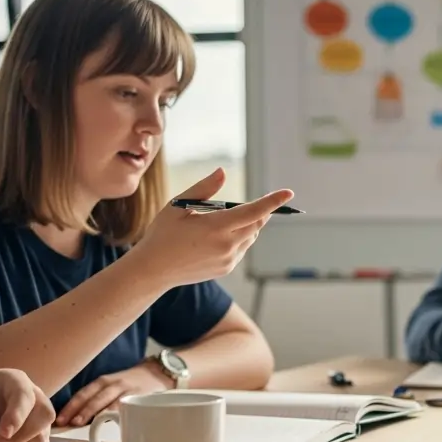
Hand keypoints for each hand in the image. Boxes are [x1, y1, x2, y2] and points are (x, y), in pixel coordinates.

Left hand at [55, 362, 169, 426]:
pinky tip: (112, 423)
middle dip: (81, 410)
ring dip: (97, 413)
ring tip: (86, 424)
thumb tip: (75, 420)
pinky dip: (119, 414)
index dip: (71, 406)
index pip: (84, 393)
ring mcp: (128, 390)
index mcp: (104, 382)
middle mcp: (114, 384)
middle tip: (69, 423)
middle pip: (95, 397)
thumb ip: (97, 399)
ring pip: (110, 402)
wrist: (158, 373)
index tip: (60, 419)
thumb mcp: (112, 386)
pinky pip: (128, 406)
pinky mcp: (142, 397)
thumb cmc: (130, 385)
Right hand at [130, 167, 295, 287]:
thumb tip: (222, 172)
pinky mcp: (226, 268)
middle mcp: (226, 245)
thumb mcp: (178, 205)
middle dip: (259, 212)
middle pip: (257, 224)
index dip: (272, 201)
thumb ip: (204, 189)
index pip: (253, 212)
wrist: (153, 269)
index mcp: (216, 227)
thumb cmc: (163, 233)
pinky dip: (238, 239)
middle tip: (248, 204)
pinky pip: (241, 249)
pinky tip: (216, 238)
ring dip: (247, 225)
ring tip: (221, 222)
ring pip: (251, 237)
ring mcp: (228, 259)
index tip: (288, 193)